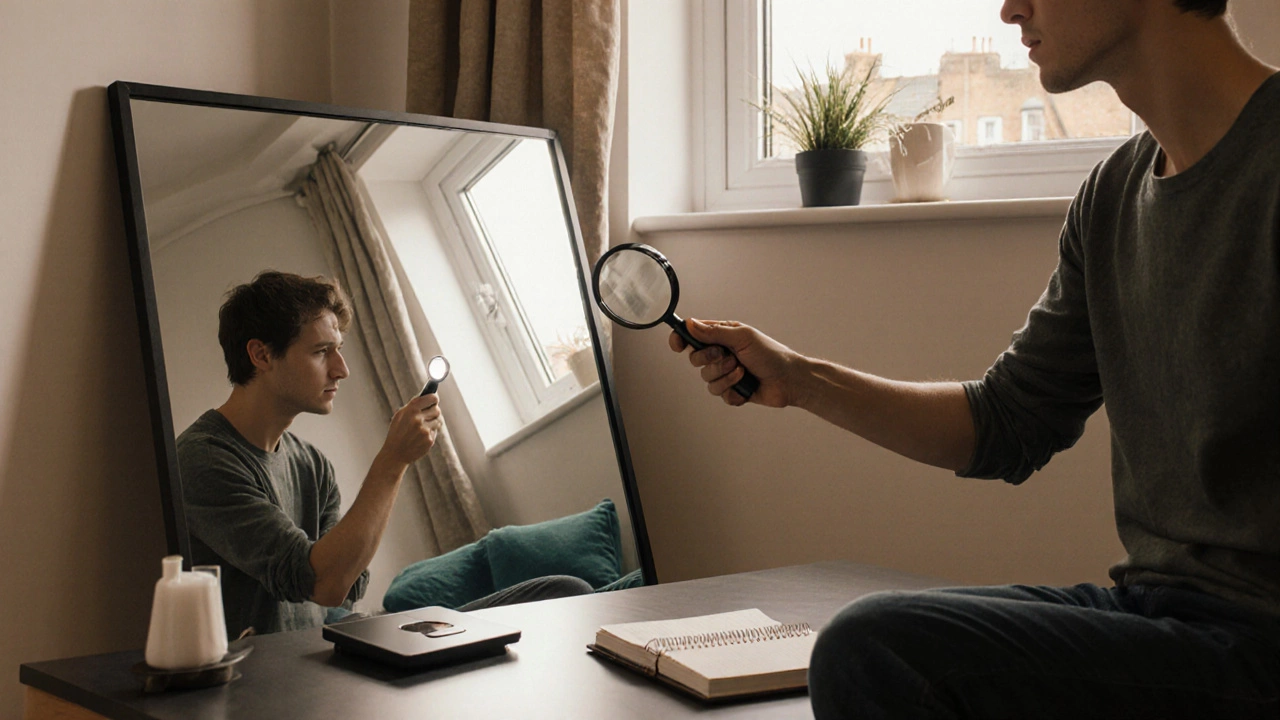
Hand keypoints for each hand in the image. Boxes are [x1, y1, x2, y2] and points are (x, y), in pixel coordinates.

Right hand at [379, 394, 442, 464]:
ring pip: (438, 421)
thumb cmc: (397, 432)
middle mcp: (418, 419)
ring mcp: (425, 430)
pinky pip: (435, 432)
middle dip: (434, 412)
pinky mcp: (429, 440)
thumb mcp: (400, 415)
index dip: (434, 399)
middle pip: (437, 410)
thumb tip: (427, 396)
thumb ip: (413, 406)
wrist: (395, 453)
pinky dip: (430, 434)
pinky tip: (420, 437)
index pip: (432, 398)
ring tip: (422, 428)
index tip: (434, 400)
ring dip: (433, 423)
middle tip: (429, 415)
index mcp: (411, 410)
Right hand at [668, 319, 800, 407]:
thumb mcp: (742, 337)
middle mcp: (720, 354)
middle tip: (730, 356)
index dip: (681, 339)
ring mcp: (725, 373)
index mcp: (721, 336)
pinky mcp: (731, 391)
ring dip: (725, 376)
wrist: (789, 380)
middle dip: (711, 360)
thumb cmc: (771, 354)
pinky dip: (733, 391)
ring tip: (743, 371)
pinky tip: (746, 387)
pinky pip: (719, 394)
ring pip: (706, 379)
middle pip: (695, 359)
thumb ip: (714, 332)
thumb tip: (690, 324)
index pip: (692, 336)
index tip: (678, 345)